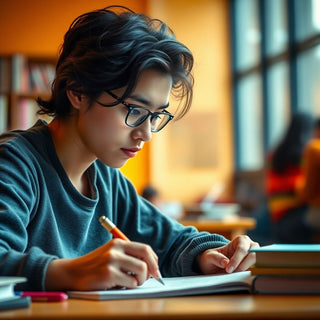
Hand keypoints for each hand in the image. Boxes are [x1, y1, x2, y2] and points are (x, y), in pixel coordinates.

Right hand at [45, 239, 159, 290]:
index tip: (156, 270)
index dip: (154, 260)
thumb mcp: (111, 254)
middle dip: (152, 270)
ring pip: (141, 271)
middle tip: (152, 279)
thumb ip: (128, 256)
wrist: (72, 273)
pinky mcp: (108, 274)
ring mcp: (112, 261)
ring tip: (131, 283)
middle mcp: (116, 249)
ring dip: (140, 281)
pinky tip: (119, 285)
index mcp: (118, 243)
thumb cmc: (95, 266)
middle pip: (146, 258)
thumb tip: (152, 268)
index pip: (145, 249)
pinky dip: (129, 287)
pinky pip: (131, 282)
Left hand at [197, 235, 258, 273]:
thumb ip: (216, 258)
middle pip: (253, 255)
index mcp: (240, 240)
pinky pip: (257, 271)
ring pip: (257, 264)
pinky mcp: (255, 267)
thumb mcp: (209, 257)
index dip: (236, 260)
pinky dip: (250, 275)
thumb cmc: (213, 258)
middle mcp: (250, 246)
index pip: (242, 249)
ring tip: (234, 275)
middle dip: (243, 266)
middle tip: (232, 273)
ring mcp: (254, 257)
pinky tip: (241, 278)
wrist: (215, 265)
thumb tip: (226, 263)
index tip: (228, 270)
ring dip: (246, 271)